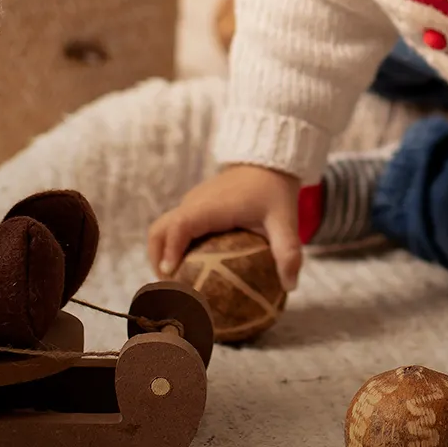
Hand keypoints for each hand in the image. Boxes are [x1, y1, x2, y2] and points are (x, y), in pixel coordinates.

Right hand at [146, 164, 304, 289]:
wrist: (268, 159)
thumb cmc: (274, 190)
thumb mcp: (284, 220)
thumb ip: (287, 252)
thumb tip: (290, 286)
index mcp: (210, 207)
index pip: (180, 226)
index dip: (171, 250)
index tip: (171, 275)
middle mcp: (194, 204)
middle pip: (159, 230)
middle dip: (158, 259)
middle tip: (171, 286)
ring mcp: (192, 204)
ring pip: (163, 229)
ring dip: (162, 254)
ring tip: (177, 282)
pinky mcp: (196, 206)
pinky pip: (176, 227)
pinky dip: (173, 247)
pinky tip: (191, 267)